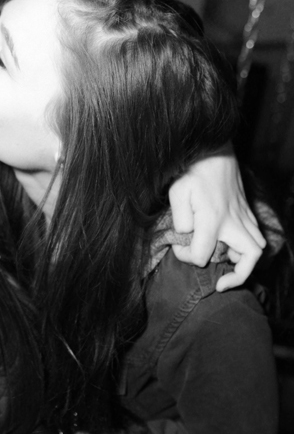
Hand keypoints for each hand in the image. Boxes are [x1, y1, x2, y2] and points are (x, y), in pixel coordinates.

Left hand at [169, 154, 265, 291]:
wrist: (213, 150)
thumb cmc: (192, 171)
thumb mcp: (177, 192)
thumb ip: (179, 219)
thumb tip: (186, 234)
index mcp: (213, 221)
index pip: (201, 256)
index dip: (186, 257)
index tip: (177, 246)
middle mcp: (232, 222)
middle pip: (249, 258)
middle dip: (237, 276)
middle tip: (221, 283)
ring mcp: (243, 216)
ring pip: (257, 247)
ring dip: (245, 262)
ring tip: (227, 267)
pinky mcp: (246, 211)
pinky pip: (256, 235)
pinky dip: (247, 248)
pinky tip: (231, 248)